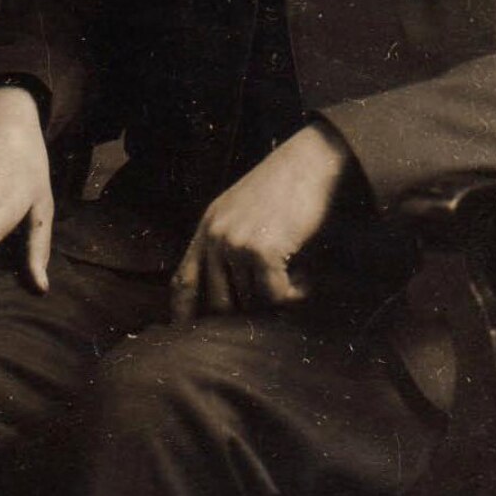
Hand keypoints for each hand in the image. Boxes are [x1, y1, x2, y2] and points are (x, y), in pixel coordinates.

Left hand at [171, 123, 350, 322]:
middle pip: (218, 303)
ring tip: (297, 275)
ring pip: (251, 302)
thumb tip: (234, 293)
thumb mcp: (243, 209)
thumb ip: (228, 242)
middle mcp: (215, 236)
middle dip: (246, 313)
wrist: (312, 160)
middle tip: (274, 303)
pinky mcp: (261, 250)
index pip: (183, 281)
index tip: (187, 336)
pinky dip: (295, 294)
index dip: (183, 313)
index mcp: (208, 226)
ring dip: (277, 299)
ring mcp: (236, 243)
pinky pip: (275, 297)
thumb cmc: (287, 184)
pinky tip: (306, 277)